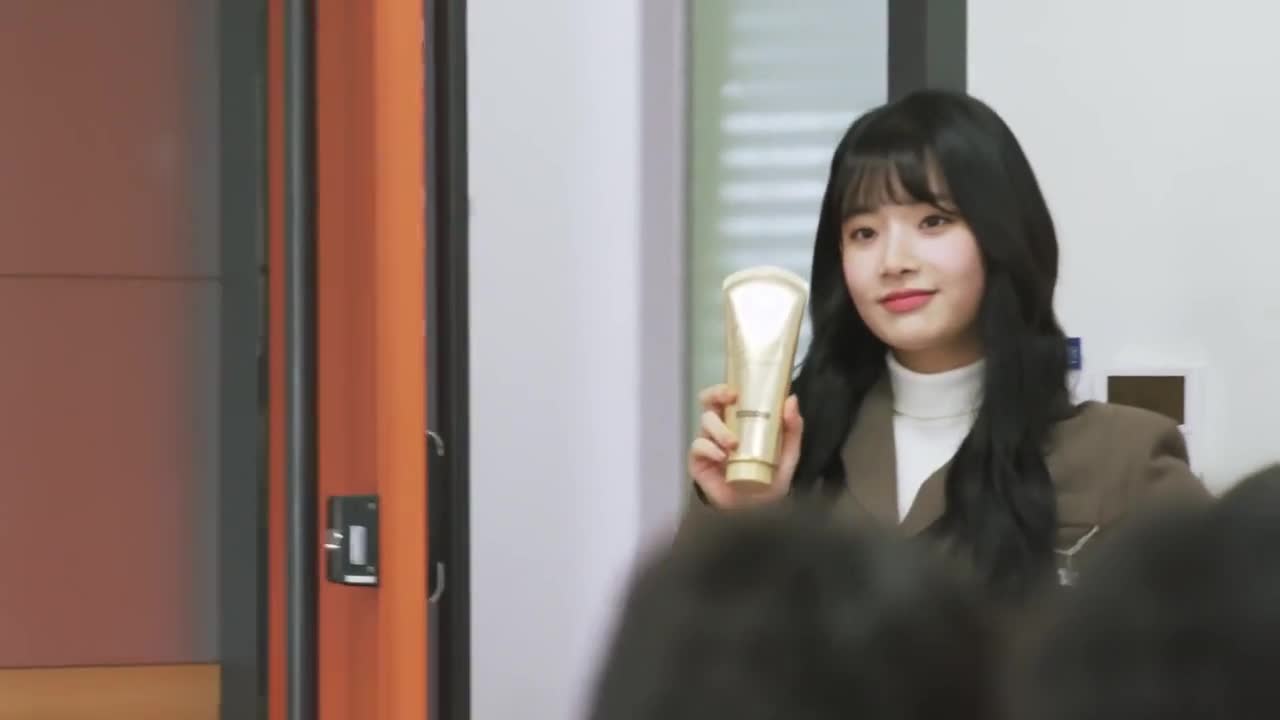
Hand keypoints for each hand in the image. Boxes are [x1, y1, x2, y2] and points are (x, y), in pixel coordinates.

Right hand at [687, 384, 803, 509]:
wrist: (757, 511)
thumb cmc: (770, 480)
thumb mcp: (788, 454)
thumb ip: (792, 428)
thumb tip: (791, 399)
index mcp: (740, 422)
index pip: (727, 396)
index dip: (726, 387)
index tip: (736, 389)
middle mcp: (721, 428)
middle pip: (709, 401)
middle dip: (716, 395)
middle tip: (730, 399)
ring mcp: (708, 444)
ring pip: (705, 422)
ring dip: (719, 428)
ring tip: (733, 444)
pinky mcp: (698, 462)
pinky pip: (697, 446)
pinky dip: (709, 448)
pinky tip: (722, 458)